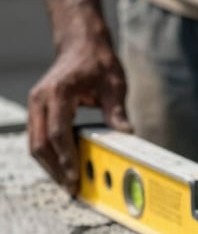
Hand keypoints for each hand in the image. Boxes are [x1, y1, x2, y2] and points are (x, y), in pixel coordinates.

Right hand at [28, 35, 131, 194]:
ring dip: (50, 166)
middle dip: (55, 169)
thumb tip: (126, 134)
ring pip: (35, 143)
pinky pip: (38, 137)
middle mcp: (41, 99)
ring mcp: (36, 104)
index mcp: (58, 92)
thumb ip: (116, 110)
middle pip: (40, 142)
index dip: (66, 158)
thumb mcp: (114, 84)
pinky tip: (64, 168)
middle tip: (72, 189)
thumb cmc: (98, 63)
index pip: (57, 133)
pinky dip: (49, 155)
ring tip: (69, 184)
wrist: (81, 44)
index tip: (75, 177)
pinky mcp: (38, 109)